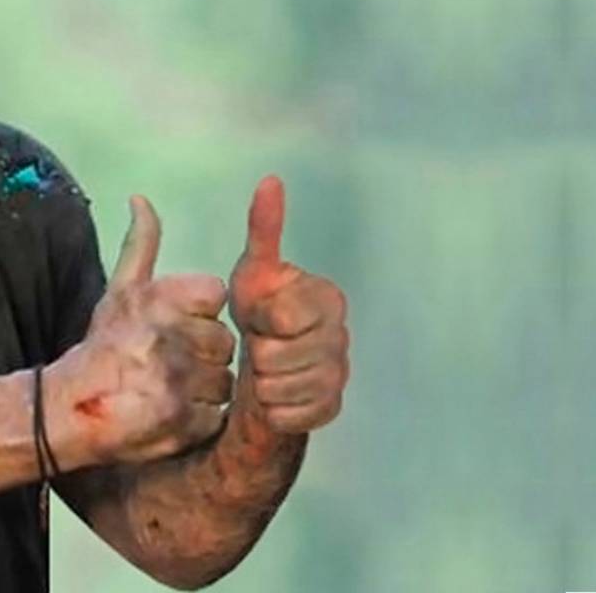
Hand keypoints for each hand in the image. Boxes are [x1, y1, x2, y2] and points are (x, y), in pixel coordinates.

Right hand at [47, 196, 236, 467]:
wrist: (70, 411)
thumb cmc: (103, 347)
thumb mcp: (119, 289)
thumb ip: (141, 244)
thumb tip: (141, 198)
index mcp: (162, 299)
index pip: (215, 294)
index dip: (197, 313)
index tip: (171, 327)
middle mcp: (173, 337)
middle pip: (223, 340)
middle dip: (201, 352)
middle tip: (165, 362)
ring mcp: (181, 382)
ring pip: (225, 379)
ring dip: (204, 386)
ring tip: (168, 388)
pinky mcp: (188, 422)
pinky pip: (218, 412)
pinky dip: (200, 416)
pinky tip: (172, 412)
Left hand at [229, 176, 349, 433]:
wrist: (257, 367)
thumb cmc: (256, 313)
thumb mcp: (252, 273)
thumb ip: (263, 229)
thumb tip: (270, 180)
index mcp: (328, 298)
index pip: (285, 315)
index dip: (260, 319)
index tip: (257, 316)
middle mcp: (342, 334)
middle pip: (281, 353)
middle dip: (258, 352)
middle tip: (258, 346)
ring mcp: (341, 373)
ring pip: (284, 386)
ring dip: (262, 382)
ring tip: (264, 370)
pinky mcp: (331, 408)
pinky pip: (292, 415)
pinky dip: (273, 410)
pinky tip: (273, 397)